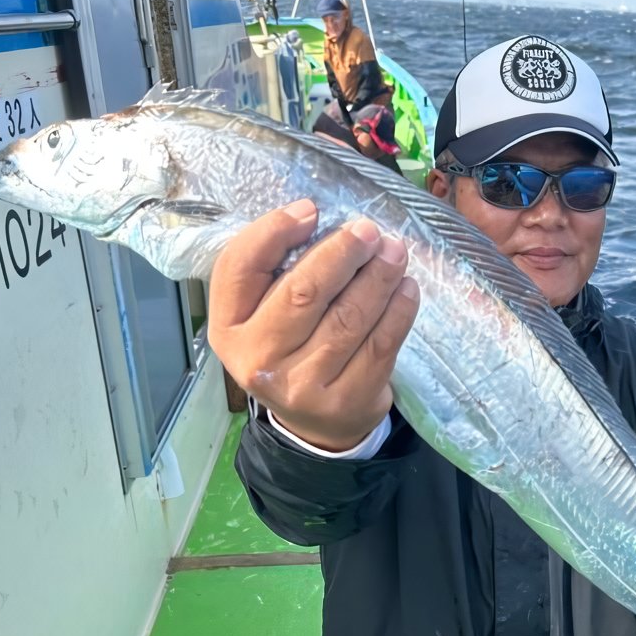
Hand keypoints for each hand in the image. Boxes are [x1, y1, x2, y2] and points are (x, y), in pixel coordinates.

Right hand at [208, 199, 417, 451]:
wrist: (314, 425)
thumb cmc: (289, 348)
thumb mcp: (263, 313)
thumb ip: (274, 268)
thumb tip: (311, 215)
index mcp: (228, 328)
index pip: (239, 268)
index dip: (274, 231)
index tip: (311, 209)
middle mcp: (258, 359)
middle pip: (302, 292)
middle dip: (341, 253)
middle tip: (369, 230)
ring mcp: (302, 385)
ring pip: (347, 318)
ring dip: (378, 278)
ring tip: (394, 252)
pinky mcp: (346, 400)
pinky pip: (380, 345)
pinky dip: (398, 311)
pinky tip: (406, 288)